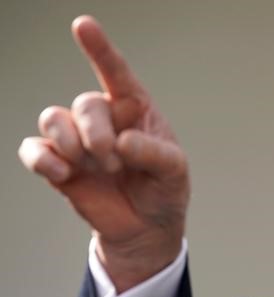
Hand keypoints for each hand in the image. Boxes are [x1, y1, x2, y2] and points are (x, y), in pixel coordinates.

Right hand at [18, 15, 188, 292]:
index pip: (116, 74)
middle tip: (114, 162)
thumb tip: (122, 142)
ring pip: (53, 119)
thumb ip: (154, 152)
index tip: (83, 25)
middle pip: (84, 104)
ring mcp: (78, 141)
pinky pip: (33, 149)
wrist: (147, 228)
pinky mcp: (59, 165)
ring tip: (98, 168)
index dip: (99, 50)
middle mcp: (104, 119)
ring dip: (72, 144)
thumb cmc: (164, 190)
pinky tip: (63, 174)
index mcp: (135, 110)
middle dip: (97, 134)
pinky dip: (43, 159)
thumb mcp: (174, 171)